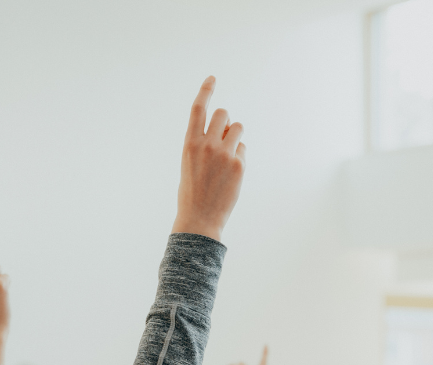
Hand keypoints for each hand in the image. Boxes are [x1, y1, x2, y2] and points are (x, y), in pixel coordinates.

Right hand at [171, 76, 245, 240]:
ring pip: (237, 128)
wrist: (199, 217)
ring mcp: (224, 153)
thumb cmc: (192, 191)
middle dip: (225, 122)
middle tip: (222, 137)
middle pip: (223, 114)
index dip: (206, 91)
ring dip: (234, 136)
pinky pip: (243, 149)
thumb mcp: (190, 163)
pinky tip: (229, 174)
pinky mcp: (239, 164)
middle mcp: (206, 144)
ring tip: (226, 156)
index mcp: (190, 143)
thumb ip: (204, 143)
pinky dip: (238, 157)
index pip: (199, 109)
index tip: (212, 78)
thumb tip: (226, 129)